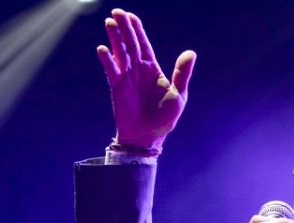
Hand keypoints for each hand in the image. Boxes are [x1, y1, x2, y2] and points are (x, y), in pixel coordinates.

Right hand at [98, 9, 194, 149]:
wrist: (148, 138)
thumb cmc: (164, 119)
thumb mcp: (178, 95)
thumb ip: (182, 74)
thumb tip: (191, 53)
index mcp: (152, 69)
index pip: (143, 44)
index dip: (137, 29)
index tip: (131, 16)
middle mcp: (138, 70)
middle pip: (130, 44)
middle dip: (124, 28)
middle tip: (116, 12)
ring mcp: (127, 79)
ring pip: (120, 53)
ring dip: (114, 38)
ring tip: (109, 23)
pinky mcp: (117, 89)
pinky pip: (112, 71)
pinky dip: (108, 61)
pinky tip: (103, 49)